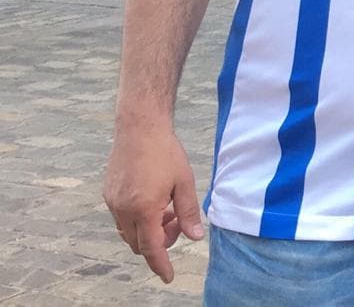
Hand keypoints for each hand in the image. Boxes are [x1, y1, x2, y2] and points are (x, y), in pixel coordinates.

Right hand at [103, 122, 203, 282]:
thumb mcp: (185, 182)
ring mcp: (113, 202)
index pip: (151, 248)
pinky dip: (138, 219)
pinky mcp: (108, 193)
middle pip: (138, 243)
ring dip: (148, 231)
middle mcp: (123, 209)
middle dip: (159, 243)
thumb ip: (189, 212)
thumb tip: (195, 237)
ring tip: (168, 210)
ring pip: (128, 232)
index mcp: (144, 208)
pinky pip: (122, 218)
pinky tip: (154, 201)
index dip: (160, 264)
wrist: (139, 127)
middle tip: (178, 224)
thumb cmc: (166, 152)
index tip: (169, 276)